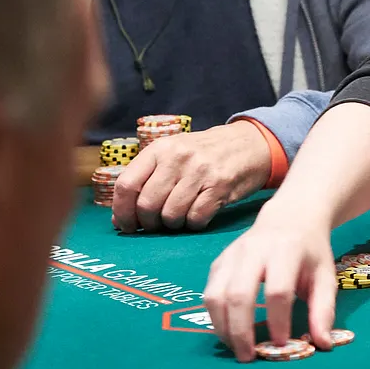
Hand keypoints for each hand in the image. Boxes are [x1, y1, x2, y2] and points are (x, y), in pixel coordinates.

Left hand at [113, 122, 272, 232]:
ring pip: (171, 215)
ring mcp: (200, 171)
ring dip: (173, 224)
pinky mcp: (221, 185)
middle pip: (147, 205)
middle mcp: (178, 157)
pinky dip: (194, 223)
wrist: (249, 143)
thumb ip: (147, 180)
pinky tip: (199, 214)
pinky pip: (196, 218)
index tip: (126, 225)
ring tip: (181, 217)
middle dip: (149, 223)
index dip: (122, 211)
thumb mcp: (173, 154)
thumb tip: (120, 219)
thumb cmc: (204, 154)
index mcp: (160, 148)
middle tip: (157, 224)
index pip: (126, 184)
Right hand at [203, 206, 336, 361]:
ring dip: (223, 328)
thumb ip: (324, 310)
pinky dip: (215, 317)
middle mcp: (254, 249)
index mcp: (286, 250)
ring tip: (237, 348)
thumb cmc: (310, 252)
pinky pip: (209, 293)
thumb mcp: (325, 276)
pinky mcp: (219, 262)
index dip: (277, 321)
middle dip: (241, 331)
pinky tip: (229, 331)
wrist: (290, 217)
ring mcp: (232, 254)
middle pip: (238, 295)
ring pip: (215, 295)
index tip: (282, 344)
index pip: (277, 291)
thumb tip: (322, 344)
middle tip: (249, 357)